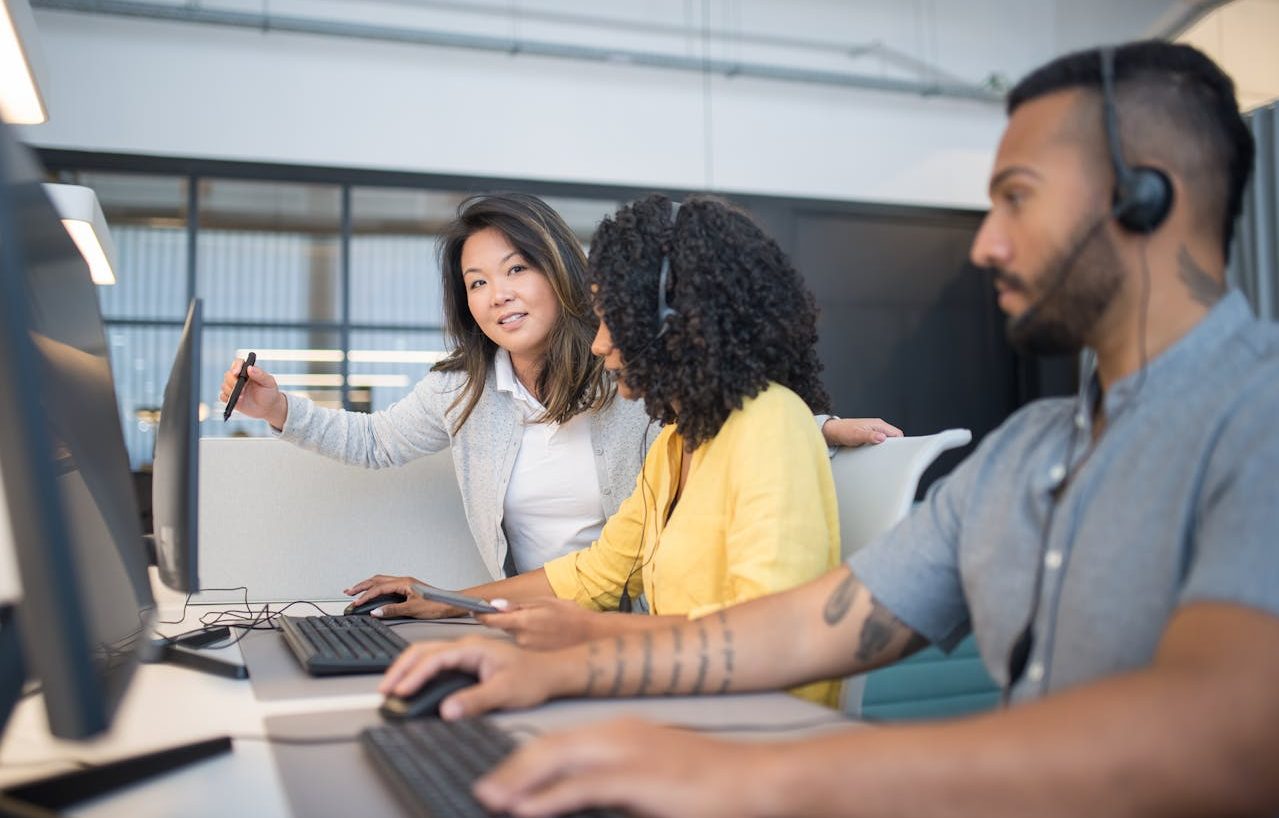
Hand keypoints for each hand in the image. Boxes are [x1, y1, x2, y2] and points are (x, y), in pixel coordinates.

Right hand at [218, 358, 287, 427]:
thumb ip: (261, 375)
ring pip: (224, 385)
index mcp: (248, 371)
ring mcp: (234, 388)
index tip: (237, 373)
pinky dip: (225, 398)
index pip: (238, 363)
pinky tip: (234, 401)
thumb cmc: (270, 392)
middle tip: (240, 388)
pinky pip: (222, 396)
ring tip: (241, 396)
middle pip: (228, 374)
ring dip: (229, 390)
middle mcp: (239, 378)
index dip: (235, 366)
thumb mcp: (269, 383)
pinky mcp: (231, 398)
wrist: (268, 407)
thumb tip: (250, 368)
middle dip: (231, 381)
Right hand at [344, 574, 457, 618]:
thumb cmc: (437, 605)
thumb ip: (393, 610)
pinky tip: (373, 593)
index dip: (365, 596)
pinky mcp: (408, 589)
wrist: (451, 604)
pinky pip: (387, 586)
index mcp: (404, 582)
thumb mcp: (413, 609)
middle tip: (348, 592)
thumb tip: (376, 612)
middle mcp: (404, 580)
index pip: (378, 588)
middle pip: (377, 580)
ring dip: (368, 586)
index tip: (355, 603)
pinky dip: (376, 589)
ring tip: (355, 591)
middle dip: (361, 586)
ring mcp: (406, 584)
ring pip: (381, 581)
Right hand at [379, 636, 570, 718]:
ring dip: (407, 669)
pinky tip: (412, 683)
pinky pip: (435, 663)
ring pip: (427, 654)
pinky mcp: (467, 662)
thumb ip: (475, 700)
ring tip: (392, 687)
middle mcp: (467, 646)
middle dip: (401, 668)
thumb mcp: (505, 692)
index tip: (400, 692)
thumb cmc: (534, 677)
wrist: (552, 673)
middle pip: (423, 650)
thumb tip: (448, 710)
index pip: (434, 658)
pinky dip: (418, 672)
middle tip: (384, 689)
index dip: (414, 675)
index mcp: (473, 647)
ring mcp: (466, 653)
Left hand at [475, 717, 773, 817]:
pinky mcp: (640, 778)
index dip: (524, 760)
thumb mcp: (655, 775)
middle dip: (513, 768)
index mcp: (621, 732)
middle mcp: (620, 734)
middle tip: (483, 789)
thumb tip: (582, 799)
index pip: (559, 740)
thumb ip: (618, 783)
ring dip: (521, 782)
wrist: (753, 779)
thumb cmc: (708, 782)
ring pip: (559, 760)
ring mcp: (630, 753)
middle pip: (550, 745)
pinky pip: (584, 786)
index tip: (500, 779)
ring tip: (493, 798)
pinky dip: (551, 797)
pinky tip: (529, 809)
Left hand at [476, 597, 604, 649]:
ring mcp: (528, 650)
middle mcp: (522, 638)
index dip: (481, 614)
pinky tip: (544, 635)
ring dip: (520, 630)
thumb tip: (496, 605)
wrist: (591, 637)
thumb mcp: (545, 602)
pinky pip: (524, 645)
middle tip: (523, 613)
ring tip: (540, 625)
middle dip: (506, 620)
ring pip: (514, 636)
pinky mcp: (533, 657)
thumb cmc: (571, 617)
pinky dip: (529, 639)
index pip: (491, 620)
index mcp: (524, 621)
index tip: (475, 610)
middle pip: (502, 628)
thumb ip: (518, 605)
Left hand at [822, 417, 903, 447]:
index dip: (900, 443)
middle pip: (893, 437)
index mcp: (878, 424)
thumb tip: (882, 437)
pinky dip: (879, 448)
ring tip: (881, 455)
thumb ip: (870, 436)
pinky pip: (879, 442)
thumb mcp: (856, 435)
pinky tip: (874, 453)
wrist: (832, 431)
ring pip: (886, 440)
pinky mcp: (869, 435)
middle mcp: (877, 426)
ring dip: (885, 448)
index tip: (898, 452)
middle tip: (889, 456)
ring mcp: (873, 430)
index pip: (897, 433)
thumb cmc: (842, 431)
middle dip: (893, 447)